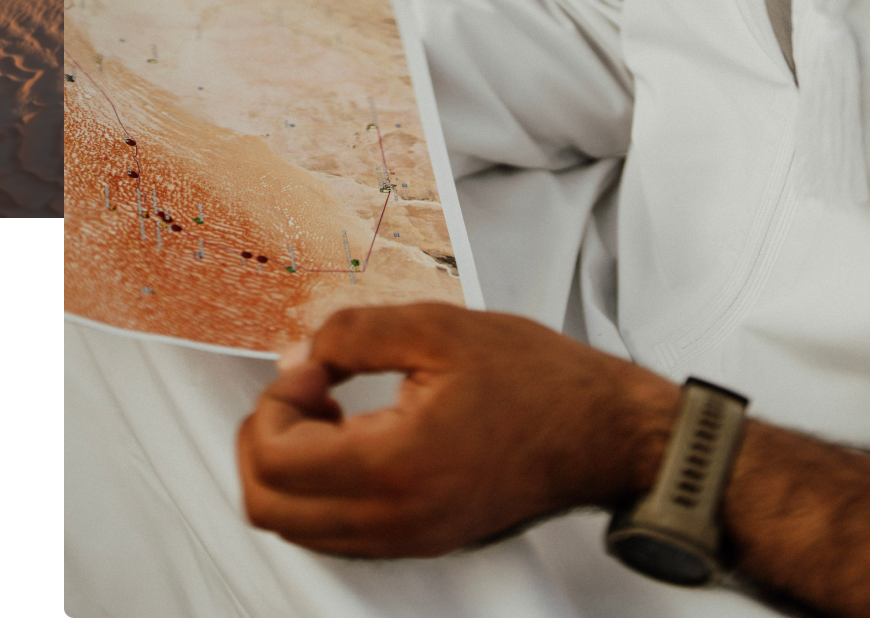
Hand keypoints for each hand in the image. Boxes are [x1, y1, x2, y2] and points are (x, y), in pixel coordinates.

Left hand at [237, 304, 677, 558]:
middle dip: (263, 439)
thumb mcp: (438, 327)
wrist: (607, 435)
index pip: (277, 461)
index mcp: (396, 466)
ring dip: (286, 465)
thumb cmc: (539, 381)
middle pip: (269, 508)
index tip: (311, 365)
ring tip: (326, 408)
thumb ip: (352, 334)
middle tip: (300, 390)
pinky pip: (333, 532)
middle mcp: (395, 520)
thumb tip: (297, 357)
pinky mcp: (418, 541)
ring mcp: (406, 540)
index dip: (274, 402)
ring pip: (295, 528)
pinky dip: (317, 488)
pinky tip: (351, 435)